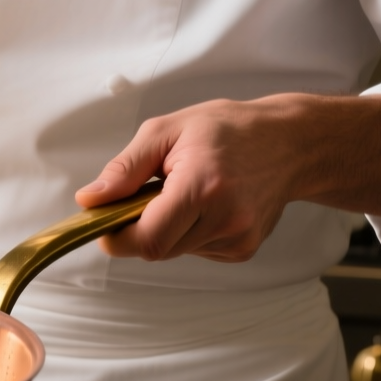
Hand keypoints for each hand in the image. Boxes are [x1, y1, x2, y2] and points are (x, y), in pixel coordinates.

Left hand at [75, 94, 380, 262]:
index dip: (118, 237)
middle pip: (157, 249)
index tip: (106, 222)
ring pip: (175, 251)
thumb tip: (90, 200)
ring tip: (185, 192)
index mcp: (203, 186)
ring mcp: (239, 238)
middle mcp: (226, 219)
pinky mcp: (244, 249)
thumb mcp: (166, 131)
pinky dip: (188, 232)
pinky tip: (206, 205)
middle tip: (148, 194)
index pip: (148, 240)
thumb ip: (125, 168)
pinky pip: (196, 250)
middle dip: (140, 228)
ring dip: (166, 228)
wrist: (290, 143)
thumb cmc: (227, 130)